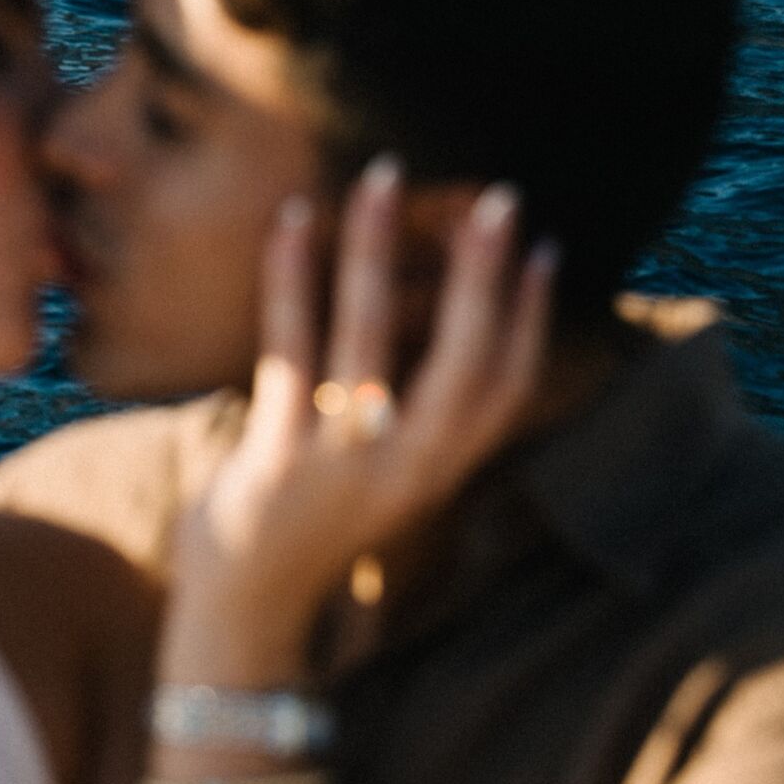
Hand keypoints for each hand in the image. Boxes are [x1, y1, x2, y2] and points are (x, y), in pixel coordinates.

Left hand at [162, 157, 555, 685]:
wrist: (245, 607)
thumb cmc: (310, 522)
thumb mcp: (383, 475)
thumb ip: (412, 415)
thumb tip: (426, 322)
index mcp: (440, 469)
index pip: (508, 384)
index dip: (528, 314)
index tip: (539, 244)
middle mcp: (407, 466)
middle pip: (463, 356)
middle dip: (481, 272)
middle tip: (494, 195)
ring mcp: (343, 459)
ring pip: (370, 334)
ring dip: (376, 247)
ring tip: (382, 175)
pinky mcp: (279, 452)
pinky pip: (288, 345)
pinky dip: (290, 277)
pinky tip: (289, 219)